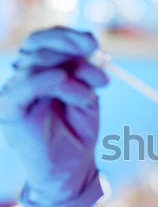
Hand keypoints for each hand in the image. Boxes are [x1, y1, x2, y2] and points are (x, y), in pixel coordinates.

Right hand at [0, 26, 108, 206]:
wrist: (71, 171)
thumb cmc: (78, 135)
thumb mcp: (87, 98)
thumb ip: (86, 75)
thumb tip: (93, 52)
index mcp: (42, 73)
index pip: (45, 41)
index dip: (67, 36)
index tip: (94, 42)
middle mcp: (25, 79)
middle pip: (37, 45)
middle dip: (70, 45)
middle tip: (96, 53)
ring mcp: (16, 93)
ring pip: (35, 62)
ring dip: (72, 72)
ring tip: (91, 95)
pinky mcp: (11, 111)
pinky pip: (25, 86)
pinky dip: (51, 81)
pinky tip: (75, 91)